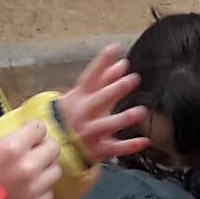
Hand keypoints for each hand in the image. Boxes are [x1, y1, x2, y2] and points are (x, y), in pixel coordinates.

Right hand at [0, 122, 61, 198]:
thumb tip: (8, 143)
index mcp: (11, 148)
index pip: (39, 128)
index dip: (33, 130)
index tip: (29, 133)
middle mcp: (28, 166)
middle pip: (53, 148)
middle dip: (44, 147)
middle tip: (35, 151)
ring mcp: (34, 188)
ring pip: (55, 170)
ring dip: (45, 169)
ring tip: (33, 173)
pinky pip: (48, 193)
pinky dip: (41, 191)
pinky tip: (29, 192)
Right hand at [58, 45, 150, 165]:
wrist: (55, 145)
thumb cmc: (73, 114)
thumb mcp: (84, 95)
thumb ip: (104, 79)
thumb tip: (123, 62)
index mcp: (78, 98)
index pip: (89, 78)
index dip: (100, 63)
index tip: (114, 48)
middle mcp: (82, 114)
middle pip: (99, 100)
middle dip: (115, 89)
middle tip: (134, 78)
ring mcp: (88, 133)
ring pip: (106, 125)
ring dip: (123, 118)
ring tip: (141, 111)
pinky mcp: (96, 150)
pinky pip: (114, 149)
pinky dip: (129, 146)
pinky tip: (144, 141)